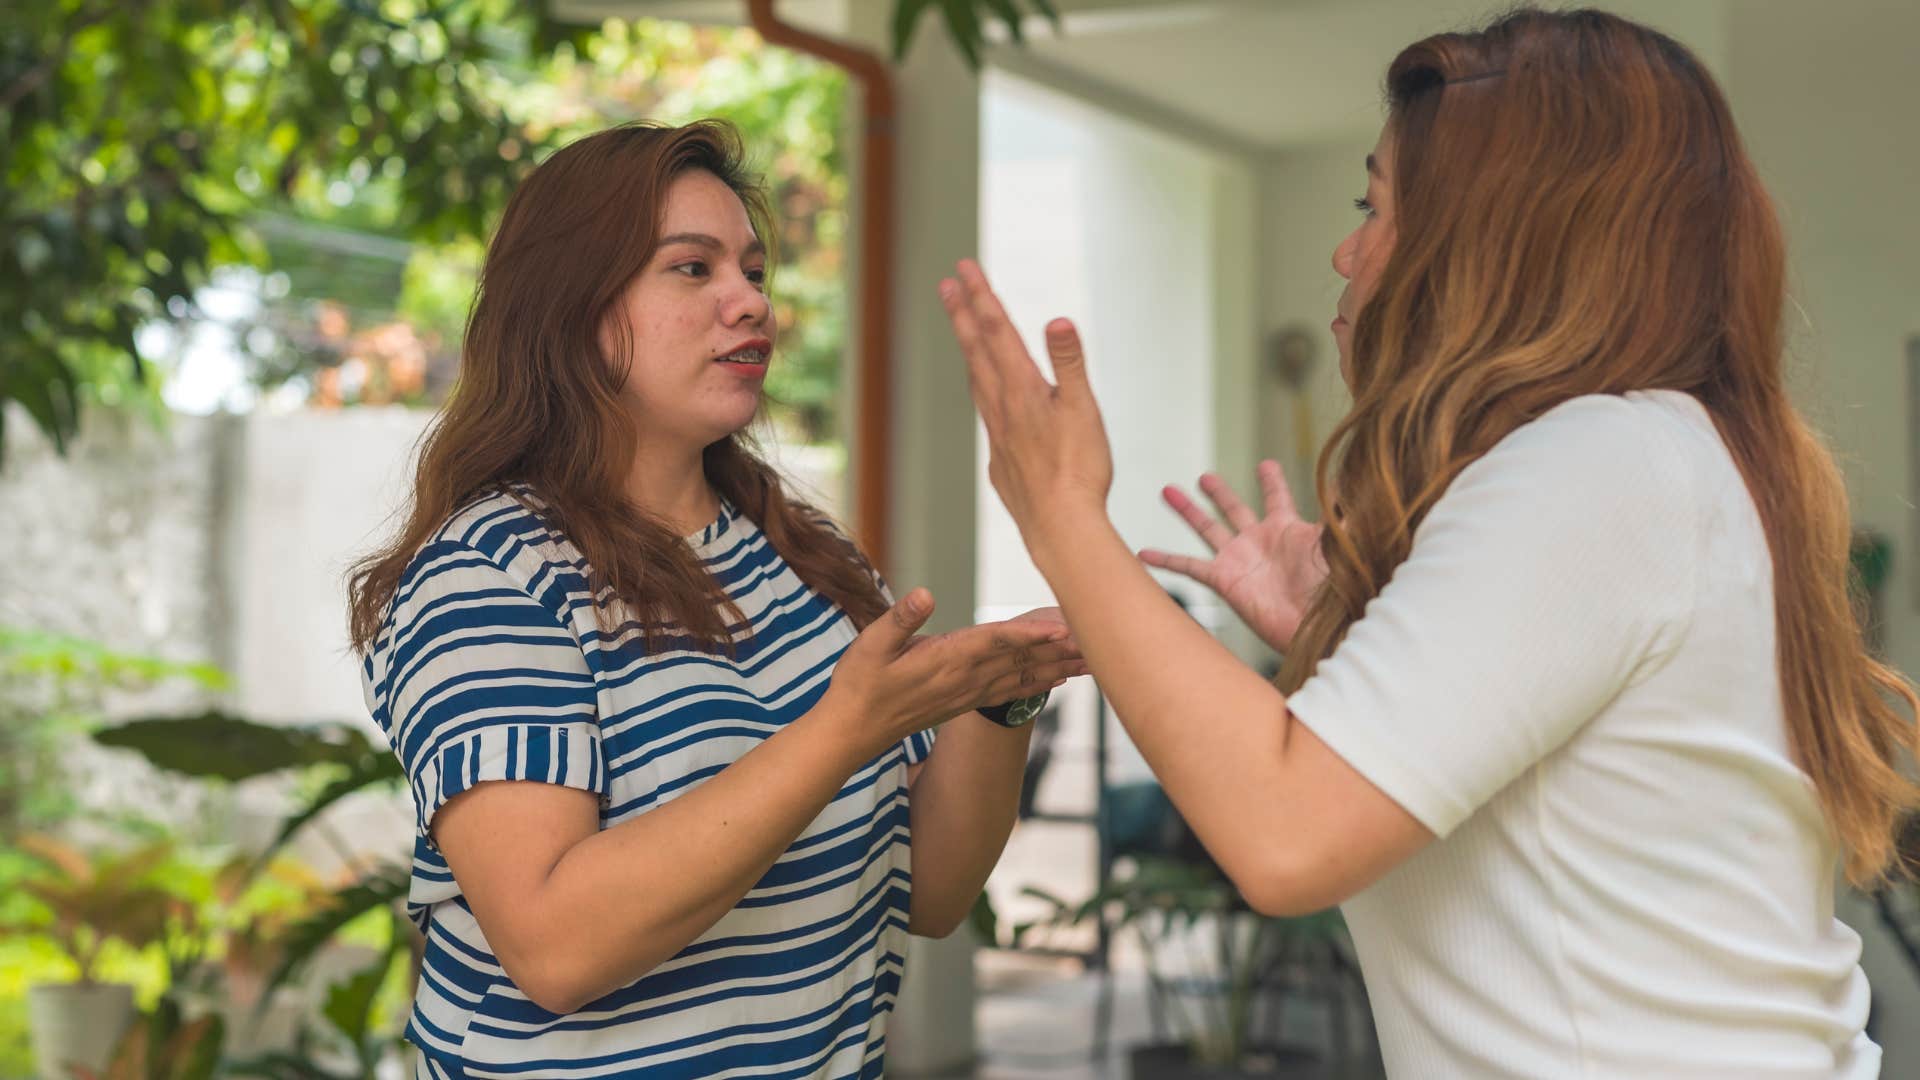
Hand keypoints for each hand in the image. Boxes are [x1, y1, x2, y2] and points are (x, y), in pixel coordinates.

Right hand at [821, 589, 1085, 757]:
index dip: (1031, 632)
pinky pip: (1012, 691)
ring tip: (1095, 657)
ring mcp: (967, 693)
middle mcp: (964, 679)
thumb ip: (900, 620)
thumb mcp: (868, 645)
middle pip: (1022, 658)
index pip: (996, 641)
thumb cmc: (857, 685)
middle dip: (1061, 647)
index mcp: (945, 660)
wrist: (850, 734)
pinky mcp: (964, 702)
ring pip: (1024, 676)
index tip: (1063, 626)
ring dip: (1060, 665)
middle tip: (1102, 637)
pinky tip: (1060, 679)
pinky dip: (1039, 683)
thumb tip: (924, 594)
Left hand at [938, 260, 1112, 549]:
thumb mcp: (1083, 410)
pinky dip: (982, 392)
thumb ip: (1069, 363)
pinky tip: (988, 398)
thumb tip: (1057, 319)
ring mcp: (998, 435)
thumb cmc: (1078, 470)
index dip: (981, 297)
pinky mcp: (1001, 461)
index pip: (998, 332)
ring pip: (977, 382)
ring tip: (962, 329)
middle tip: (947, 284)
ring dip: (969, 350)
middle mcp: (1002, 408)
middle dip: (964, 314)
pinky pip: (986, 415)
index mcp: (1022, 389)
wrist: (1060, 528)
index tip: (964, 268)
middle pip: (978, 351)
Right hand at [1139, 461, 1326, 652]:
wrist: (1317, 629)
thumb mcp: (1337, 545)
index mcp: (1288, 529)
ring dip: (1187, 510)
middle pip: (1234, 508)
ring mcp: (1239, 560)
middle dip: (1219, 492)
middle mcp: (1259, 542)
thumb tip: (1348, 487)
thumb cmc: (1332, 590)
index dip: (1271, 481)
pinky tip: (1143, 553)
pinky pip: (1189, 566)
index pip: (1277, 498)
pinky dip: (1166, 559)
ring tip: (1168, 490)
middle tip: (1206, 477)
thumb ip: (1339, 516)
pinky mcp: (1224, 580)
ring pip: (1207, 528)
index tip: (1265, 464)